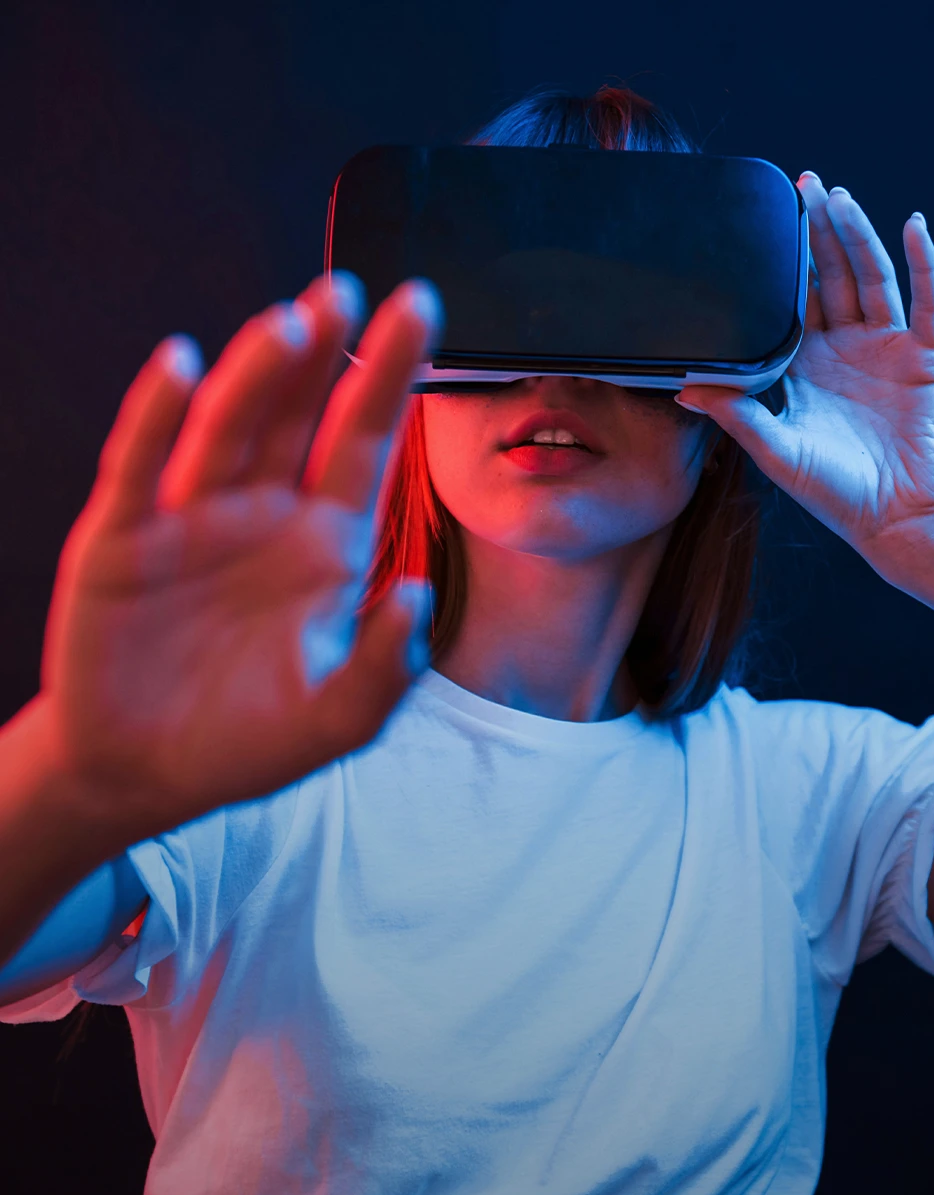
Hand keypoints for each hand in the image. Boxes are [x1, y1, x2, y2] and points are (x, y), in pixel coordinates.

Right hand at [36, 272, 440, 842]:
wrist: (144, 773)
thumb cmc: (247, 742)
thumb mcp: (335, 722)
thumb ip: (385, 668)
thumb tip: (418, 596)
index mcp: (323, 546)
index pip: (363, 443)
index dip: (389, 377)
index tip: (418, 308)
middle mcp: (262, 515)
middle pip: (298, 414)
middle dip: (324, 352)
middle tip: (347, 289)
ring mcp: (190, 520)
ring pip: (227, 427)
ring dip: (257, 373)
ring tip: (291, 322)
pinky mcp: (121, 538)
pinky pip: (141, 466)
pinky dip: (155, 416)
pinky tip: (180, 365)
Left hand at [677, 172, 933, 575]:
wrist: (899, 518)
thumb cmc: (835, 492)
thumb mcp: (775, 450)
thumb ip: (736, 414)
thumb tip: (684, 388)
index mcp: (805, 369)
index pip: (788, 304)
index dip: (778, 266)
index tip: (760, 223)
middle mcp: (844, 350)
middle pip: (829, 277)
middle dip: (815, 232)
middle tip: (799, 185)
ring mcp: (887, 348)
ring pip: (871, 277)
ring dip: (856, 235)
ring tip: (836, 195)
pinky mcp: (926, 354)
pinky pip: (926, 299)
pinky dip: (923, 261)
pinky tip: (912, 225)